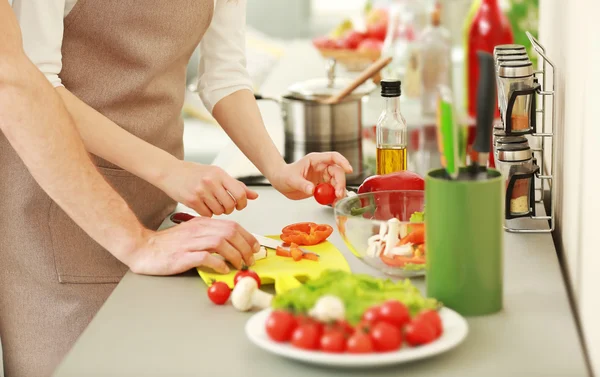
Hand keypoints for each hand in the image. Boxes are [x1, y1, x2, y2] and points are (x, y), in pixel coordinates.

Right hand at [126, 217, 259, 274]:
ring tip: (240, 265)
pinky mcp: (183, 256)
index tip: (255, 247)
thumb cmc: (168, 244)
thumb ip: (210, 236)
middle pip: (230, 233)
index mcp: (202, 223)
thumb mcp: (193, 233)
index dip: (248, 237)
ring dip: (235, 255)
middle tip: (250, 259)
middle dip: (245, 247)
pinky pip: (205, 257)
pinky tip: (223, 269)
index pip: (232, 225)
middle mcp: (198, 230)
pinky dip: (218, 263)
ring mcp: (190, 242)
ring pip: (221, 243)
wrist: (143, 248)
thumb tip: (232, 244)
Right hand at [158, 161, 257, 216]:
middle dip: (229, 209)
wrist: (170, 172)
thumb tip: (255, 196)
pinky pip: (207, 214)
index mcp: (220, 173)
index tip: (239, 205)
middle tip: (223, 206)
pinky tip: (202, 205)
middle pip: (230, 205)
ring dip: (217, 211)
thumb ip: (236, 185)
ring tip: (211, 203)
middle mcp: (211, 181)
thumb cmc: (195, 173)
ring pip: (219, 211)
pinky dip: (207, 213)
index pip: (240, 193)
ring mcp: (201, 191)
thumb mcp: (217, 174)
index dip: (242, 203)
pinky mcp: (191, 200)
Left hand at [268, 152, 352, 199]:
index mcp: (315, 160)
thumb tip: (312, 189)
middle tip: (338, 194)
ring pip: (336, 182)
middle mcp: (321, 167)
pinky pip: (331, 190)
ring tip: (336, 201)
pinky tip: (333, 202)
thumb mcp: (291, 179)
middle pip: (337, 172)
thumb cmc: (284, 175)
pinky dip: (334, 196)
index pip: (333, 157)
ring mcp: (322, 176)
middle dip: (340, 182)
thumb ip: (302, 184)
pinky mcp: (322, 185)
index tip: (349, 170)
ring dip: (339, 191)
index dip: (343, 162)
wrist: (281, 182)